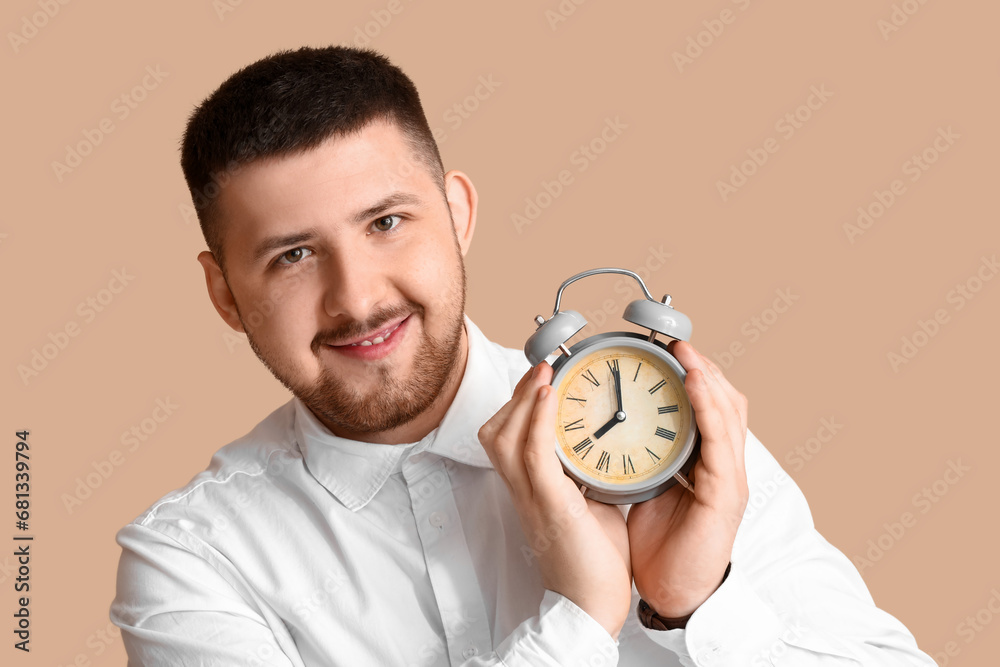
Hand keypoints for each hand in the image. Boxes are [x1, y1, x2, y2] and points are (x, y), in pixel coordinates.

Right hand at [478, 362, 632, 639]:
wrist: (592, 606)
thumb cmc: (592, 562)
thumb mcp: (586, 506)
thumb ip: (583, 477)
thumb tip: (599, 450)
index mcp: (531, 490)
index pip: (508, 439)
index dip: (518, 406)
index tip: (542, 381)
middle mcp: (523, 491)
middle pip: (497, 432)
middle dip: (516, 395)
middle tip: (543, 370)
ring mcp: (532, 497)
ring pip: (506, 437)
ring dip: (523, 400)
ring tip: (545, 374)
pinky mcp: (551, 505)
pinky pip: (533, 456)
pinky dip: (537, 422)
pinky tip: (547, 398)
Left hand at [626, 340, 748, 617]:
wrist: (674, 592)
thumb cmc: (662, 545)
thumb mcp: (647, 489)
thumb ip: (641, 458)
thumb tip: (607, 430)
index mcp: (704, 462)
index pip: (706, 406)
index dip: (692, 375)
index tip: (666, 349)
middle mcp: (722, 464)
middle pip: (724, 400)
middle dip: (702, 367)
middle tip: (675, 341)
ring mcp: (729, 477)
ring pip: (728, 412)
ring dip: (707, 376)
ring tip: (685, 350)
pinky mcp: (726, 493)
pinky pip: (720, 440)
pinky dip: (708, 407)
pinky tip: (694, 383)